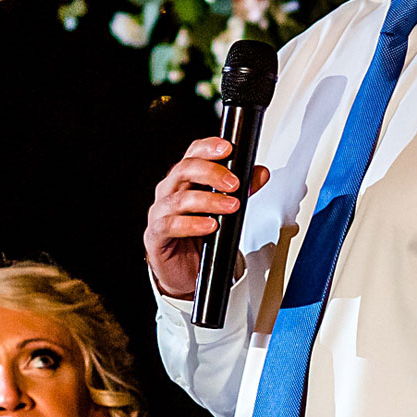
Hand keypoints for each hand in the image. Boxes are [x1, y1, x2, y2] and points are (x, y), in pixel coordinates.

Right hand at [144, 137, 270, 297]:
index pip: (192, 154)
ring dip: (208, 201)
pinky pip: (170, 225)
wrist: (183, 269)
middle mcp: (169, 191)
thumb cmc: (198, 234)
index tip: (228, 149)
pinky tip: (210, 226)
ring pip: (179, 199)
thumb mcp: (223, 209)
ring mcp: (160, 212)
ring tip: (230, 207)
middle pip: (183, 170)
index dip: (208, 147)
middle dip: (211, 173)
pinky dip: (191, 224)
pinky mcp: (156, 235)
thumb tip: (260, 173)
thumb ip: (241, 190)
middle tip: (234, 183)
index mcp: (183, 180)